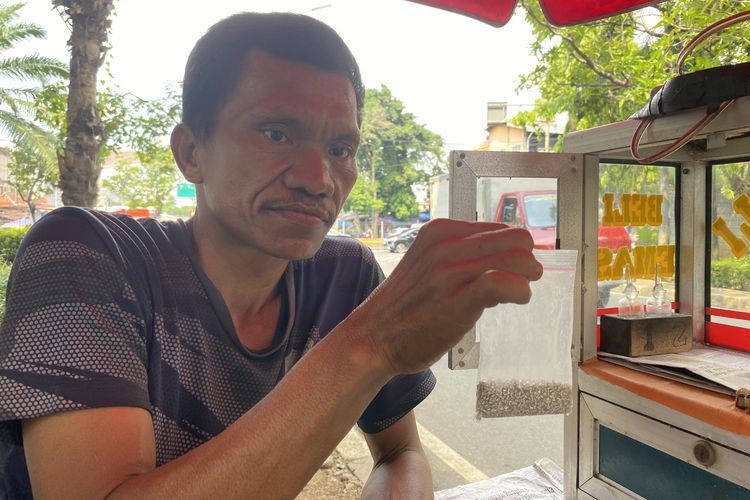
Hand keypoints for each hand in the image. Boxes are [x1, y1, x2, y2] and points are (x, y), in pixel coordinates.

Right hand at [354, 218, 542, 375]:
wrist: (372, 337)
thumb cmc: (403, 307)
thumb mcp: (427, 264)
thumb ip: (459, 256)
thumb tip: (506, 258)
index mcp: (439, 232)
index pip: (500, 228)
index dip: (515, 249)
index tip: (513, 268)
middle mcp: (445, 246)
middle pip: (515, 238)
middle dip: (528, 258)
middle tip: (526, 277)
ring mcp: (450, 272)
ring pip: (515, 258)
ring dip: (529, 275)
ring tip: (522, 290)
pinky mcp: (457, 300)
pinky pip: (504, 283)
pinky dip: (521, 291)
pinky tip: (517, 300)